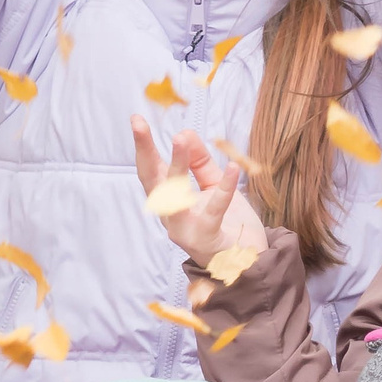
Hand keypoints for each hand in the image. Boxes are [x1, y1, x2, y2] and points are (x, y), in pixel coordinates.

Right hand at [131, 117, 265, 269]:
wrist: (245, 263)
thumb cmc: (225, 223)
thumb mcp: (211, 185)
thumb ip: (200, 161)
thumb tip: (185, 133)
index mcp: (169, 200)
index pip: (151, 169)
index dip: (143, 145)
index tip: (136, 119)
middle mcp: (170, 214)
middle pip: (152, 180)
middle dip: (144, 151)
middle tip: (138, 124)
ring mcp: (184, 228)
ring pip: (175, 195)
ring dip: (176, 165)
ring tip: (180, 138)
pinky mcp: (206, 238)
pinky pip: (214, 209)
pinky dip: (224, 188)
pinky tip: (233, 168)